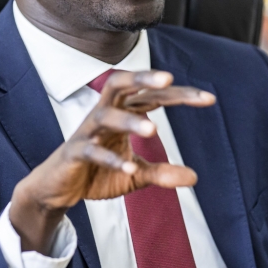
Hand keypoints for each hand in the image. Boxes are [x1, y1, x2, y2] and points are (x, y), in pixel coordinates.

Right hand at [9, 70, 215, 253]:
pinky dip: (109, 158)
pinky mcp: (74, 152)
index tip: (209, 99)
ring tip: (152, 131)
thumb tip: (195, 178)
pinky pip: (91, 150)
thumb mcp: (135, 174)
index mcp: (121, 113)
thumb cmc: (97, 172)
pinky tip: (127, 166)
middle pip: (120, 85)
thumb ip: (161, 172)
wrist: (59, 188)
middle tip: (168, 78)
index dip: (179, 95)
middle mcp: (104, 115)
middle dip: (142, 78)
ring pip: (105, 115)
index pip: (152, 96)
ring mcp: (87, 132)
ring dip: (128, 122)